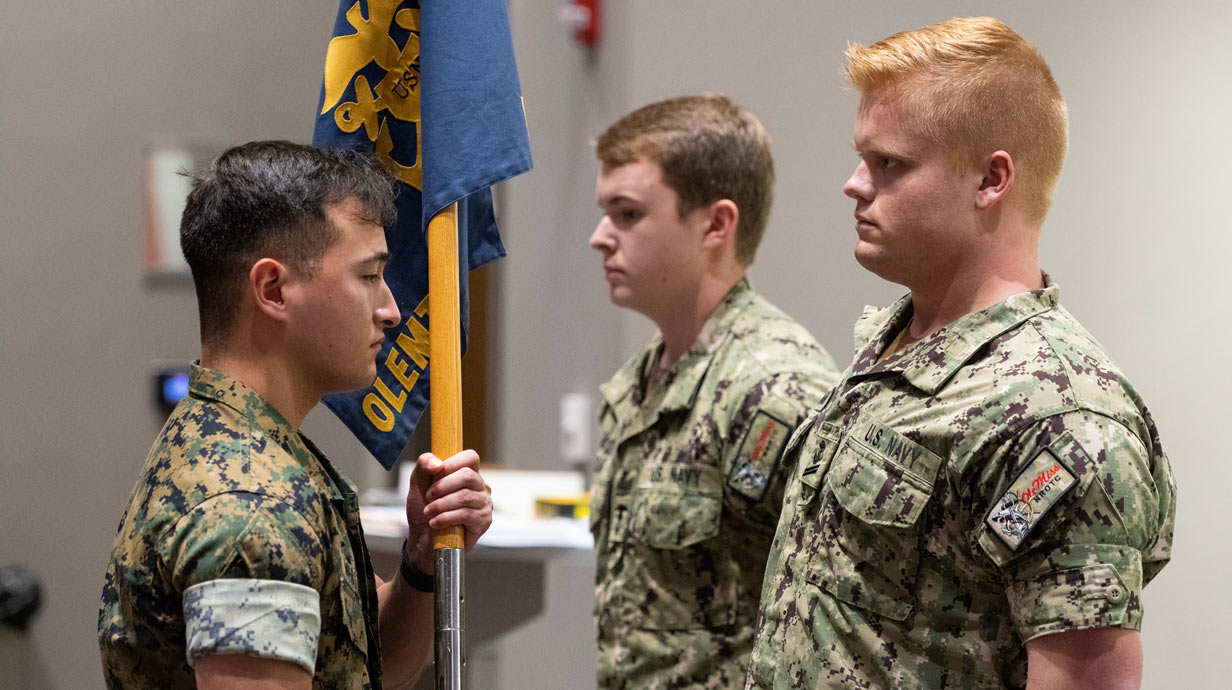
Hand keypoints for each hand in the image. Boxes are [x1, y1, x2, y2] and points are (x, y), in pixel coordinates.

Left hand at [404, 450, 491, 569]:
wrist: (422, 539)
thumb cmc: (423, 511)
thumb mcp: (417, 485)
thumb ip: (424, 466)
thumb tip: (437, 463)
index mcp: (468, 474)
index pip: (471, 457)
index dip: (453, 462)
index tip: (436, 473)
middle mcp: (480, 487)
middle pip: (467, 475)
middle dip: (442, 486)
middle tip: (429, 497)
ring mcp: (484, 504)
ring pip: (465, 496)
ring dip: (440, 504)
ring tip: (429, 512)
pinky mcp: (483, 521)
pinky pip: (466, 514)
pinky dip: (446, 518)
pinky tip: (436, 523)